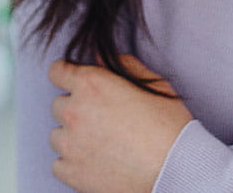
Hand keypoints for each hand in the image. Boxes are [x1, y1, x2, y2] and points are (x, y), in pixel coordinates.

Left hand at [47, 55, 192, 192]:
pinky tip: (96, 163)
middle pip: (58, 105)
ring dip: (73, 138)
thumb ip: (123, 66)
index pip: (58, 72)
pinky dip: (73, 164)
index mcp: (91, 84)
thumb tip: (99, 60)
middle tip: (101, 121)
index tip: (76, 86)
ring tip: (101, 145)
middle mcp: (74, 111)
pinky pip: (59, 164)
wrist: (176, 170)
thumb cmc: (169, 128)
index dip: (68, 76)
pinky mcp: (72, 173)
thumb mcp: (153, 85)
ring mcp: (70, 144)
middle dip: (76, 109)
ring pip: (57, 136)